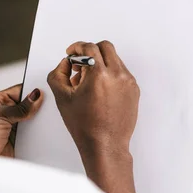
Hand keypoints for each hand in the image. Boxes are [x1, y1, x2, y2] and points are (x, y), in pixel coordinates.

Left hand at [0, 85, 42, 156]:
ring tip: (46, 117)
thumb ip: (20, 107)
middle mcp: (4, 112)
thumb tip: (35, 96)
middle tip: (48, 104)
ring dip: (37, 119)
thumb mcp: (0, 115)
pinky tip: (43, 129)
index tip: (44, 91)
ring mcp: (11, 126)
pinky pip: (32, 132)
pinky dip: (37, 131)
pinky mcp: (17, 138)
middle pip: (26, 104)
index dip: (30, 90)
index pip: (18, 90)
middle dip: (35, 105)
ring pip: (30, 118)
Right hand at [47, 41, 139, 192]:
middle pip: (105, 47)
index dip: (77, 47)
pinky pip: (121, 73)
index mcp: (99, 75)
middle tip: (80, 63)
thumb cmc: (86, 126)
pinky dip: (110, 74)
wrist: (106, 145)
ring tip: (88, 81)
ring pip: (115, 59)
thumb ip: (58, 74)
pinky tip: (100, 90)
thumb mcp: (62, 98)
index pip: (89, 47)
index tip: (72, 52)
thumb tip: (65, 63)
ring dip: (101, 63)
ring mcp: (128, 82)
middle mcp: (117, 75)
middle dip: (91, 51)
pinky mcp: (134, 90)